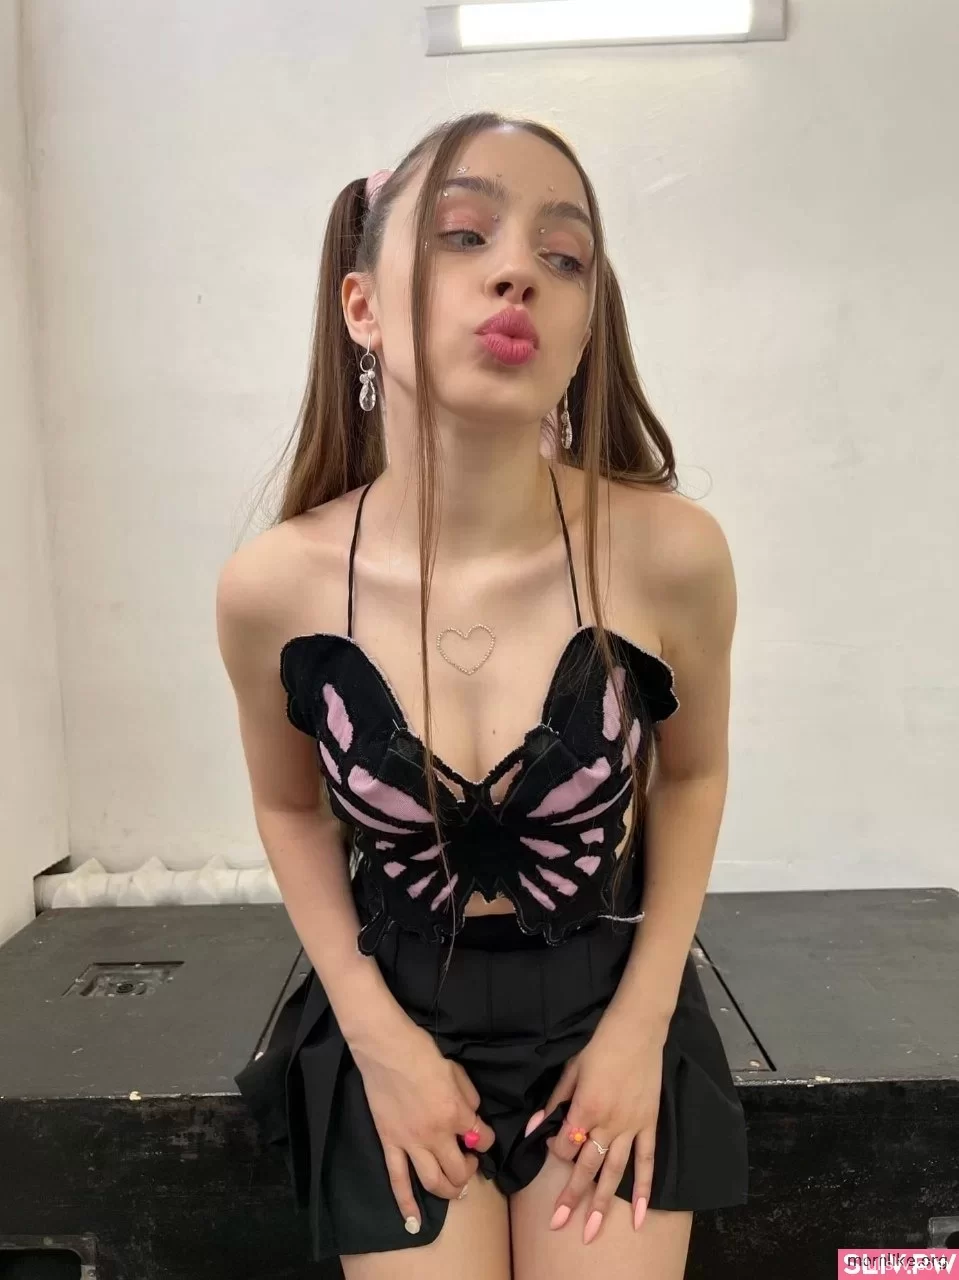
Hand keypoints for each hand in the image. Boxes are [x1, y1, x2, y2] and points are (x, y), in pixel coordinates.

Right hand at [351, 1017, 495, 1232]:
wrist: (386, 1048)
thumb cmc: (423, 1053)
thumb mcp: (456, 1071)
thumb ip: (468, 1098)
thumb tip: (471, 1116)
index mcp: (456, 1114)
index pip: (482, 1139)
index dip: (485, 1141)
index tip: (481, 1138)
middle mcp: (436, 1135)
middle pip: (459, 1170)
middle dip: (469, 1172)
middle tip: (469, 1165)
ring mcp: (411, 1142)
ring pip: (432, 1181)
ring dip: (447, 1190)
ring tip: (454, 1188)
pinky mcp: (389, 1143)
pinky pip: (397, 1180)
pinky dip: (406, 1204)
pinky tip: (413, 1223)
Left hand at [534, 1007, 665, 1244]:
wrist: (638, 1029)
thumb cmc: (600, 1045)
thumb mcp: (571, 1070)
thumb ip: (554, 1102)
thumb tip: (533, 1128)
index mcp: (585, 1108)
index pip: (564, 1144)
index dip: (555, 1151)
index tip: (553, 1148)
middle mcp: (608, 1123)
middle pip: (586, 1168)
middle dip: (571, 1199)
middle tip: (558, 1225)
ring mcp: (631, 1127)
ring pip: (614, 1173)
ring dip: (602, 1204)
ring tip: (592, 1232)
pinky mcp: (649, 1124)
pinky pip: (647, 1162)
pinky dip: (643, 1190)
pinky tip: (639, 1216)